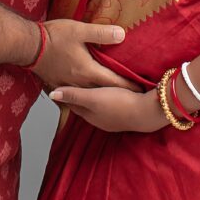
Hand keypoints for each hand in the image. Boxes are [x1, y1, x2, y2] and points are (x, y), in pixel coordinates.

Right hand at [32, 20, 139, 91]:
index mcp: (87, 71)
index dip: (128, 86)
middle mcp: (79, 82)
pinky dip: (85, 94)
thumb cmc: (53, 36)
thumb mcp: (79, 30)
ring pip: (89, 94)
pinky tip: (87, 92)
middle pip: (103, 91)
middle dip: (118, 92)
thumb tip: (122, 35)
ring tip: (113, 95)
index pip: (113, 82)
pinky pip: (75, 93)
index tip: (140, 89)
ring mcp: (67, 85)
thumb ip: (101, 33)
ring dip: (102, 95)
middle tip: (132, 94)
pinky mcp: (57, 84)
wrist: (26, 46)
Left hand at [48, 85, 165, 132]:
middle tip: (71, 80)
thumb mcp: (93, 98)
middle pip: (84, 105)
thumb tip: (52, 94)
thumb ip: (74, 95)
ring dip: (92, 96)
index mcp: (90, 115)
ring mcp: (113, 119)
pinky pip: (109, 104)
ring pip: (97, 105)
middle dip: (77, 94)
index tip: (60, 81)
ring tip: (89, 84)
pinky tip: (109, 90)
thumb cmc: (119, 103)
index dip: (66, 92)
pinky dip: (105, 97)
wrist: (147, 112)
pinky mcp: (125, 113)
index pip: (73, 103)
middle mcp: (99, 119)